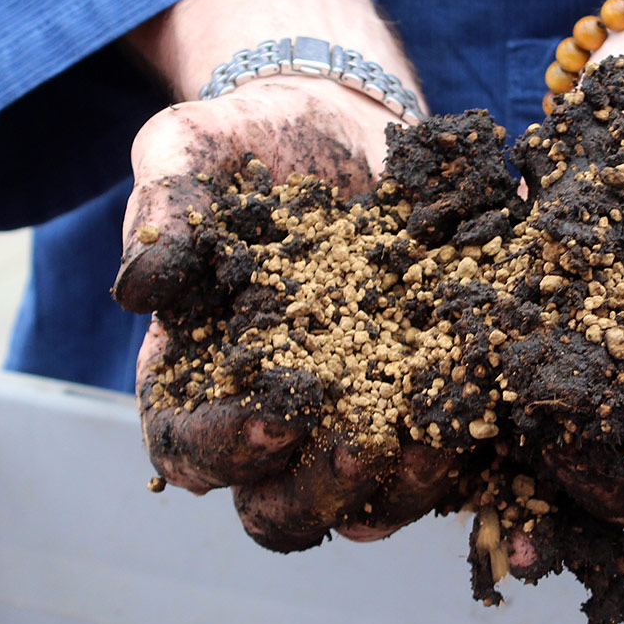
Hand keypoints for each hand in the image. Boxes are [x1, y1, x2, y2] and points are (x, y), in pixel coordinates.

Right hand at [114, 80, 456, 549]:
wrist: (340, 120)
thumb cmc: (248, 141)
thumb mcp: (189, 151)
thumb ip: (163, 210)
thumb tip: (139, 291)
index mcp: (197, 374)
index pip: (189, 447)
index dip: (225, 449)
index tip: (274, 416)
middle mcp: (272, 413)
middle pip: (281, 503)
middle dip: (319, 489)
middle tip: (360, 443)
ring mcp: (351, 410)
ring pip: (368, 498)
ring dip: (399, 488)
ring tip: (434, 443)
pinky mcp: (419, 393)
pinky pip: (440, 449)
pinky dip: (463, 447)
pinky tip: (484, 415)